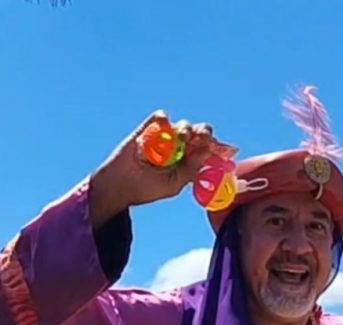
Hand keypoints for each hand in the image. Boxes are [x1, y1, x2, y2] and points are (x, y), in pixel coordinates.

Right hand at [88, 111, 219, 223]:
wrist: (119, 186)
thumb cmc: (146, 189)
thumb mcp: (173, 184)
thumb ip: (190, 170)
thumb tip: (205, 153)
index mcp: (188, 161)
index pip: (208, 149)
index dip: (217, 147)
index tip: (222, 149)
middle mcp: (179, 147)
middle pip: (199, 133)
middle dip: (204, 133)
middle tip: (202, 138)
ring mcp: (164, 137)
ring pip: (183, 125)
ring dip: (185, 130)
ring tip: (179, 139)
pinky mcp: (147, 129)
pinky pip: (160, 117)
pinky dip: (163, 118)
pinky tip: (164, 126)